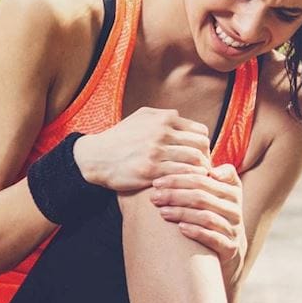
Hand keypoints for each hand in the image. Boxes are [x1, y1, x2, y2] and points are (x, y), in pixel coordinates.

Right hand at [74, 107, 210, 191]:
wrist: (96, 157)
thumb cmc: (121, 138)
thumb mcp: (141, 117)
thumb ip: (163, 117)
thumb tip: (182, 118)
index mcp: (164, 118)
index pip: (200, 131)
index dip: (204, 146)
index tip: (202, 157)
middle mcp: (162, 132)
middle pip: (201, 145)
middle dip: (206, 159)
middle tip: (204, 171)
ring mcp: (157, 151)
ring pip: (195, 160)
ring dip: (200, 171)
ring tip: (198, 180)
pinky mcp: (151, 170)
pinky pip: (181, 174)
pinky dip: (189, 180)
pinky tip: (186, 185)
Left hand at [150, 163, 247, 280]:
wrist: (230, 247)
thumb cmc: (215, 213)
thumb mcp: (217, 192)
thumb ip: (209, 176)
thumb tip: (203, 167)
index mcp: (231, 190)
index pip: (203, 180)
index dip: (178, 179)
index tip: (157, 182)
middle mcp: (235, 208)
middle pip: (202, 197)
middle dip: (175, 195)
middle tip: (154, 197)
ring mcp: (234, 228)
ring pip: (206, 217)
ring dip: (182, 213)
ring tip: (162, 212)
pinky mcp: (231, 247)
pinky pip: (214, 238)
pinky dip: (196, 232)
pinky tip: (180, 228)